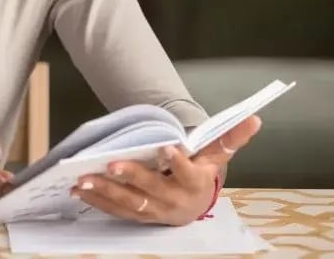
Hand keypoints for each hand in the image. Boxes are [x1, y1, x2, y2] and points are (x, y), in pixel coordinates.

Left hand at [71, 115, 261, 225]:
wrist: (194, 205)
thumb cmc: (202, 172)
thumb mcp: (216, 155)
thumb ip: (231, 137)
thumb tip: (255, 118)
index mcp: (196, 183)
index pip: (188, 172)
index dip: (178, 162)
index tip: (167, 148)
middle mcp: (174, 201)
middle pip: (152, 189)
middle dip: (131, 177)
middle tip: (111, 164)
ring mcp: (154, 211)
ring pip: (129, 203)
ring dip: (106, 191)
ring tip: (84, 179)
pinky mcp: (137, 215)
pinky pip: (115, 210)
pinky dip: (97, 200)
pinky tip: (79, 189)